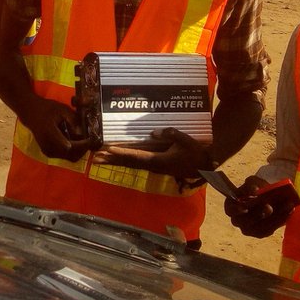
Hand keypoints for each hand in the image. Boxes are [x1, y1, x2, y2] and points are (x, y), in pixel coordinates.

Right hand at [19, 97, 93, 161]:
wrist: (31, 113)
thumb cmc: (47, 109)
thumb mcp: (61, 108)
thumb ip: (73, 119)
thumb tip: (82, 132)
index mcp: (49, 132)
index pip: (69, 146)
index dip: (82, 145)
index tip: (90, 139)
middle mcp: (48, 145)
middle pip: (71, 155)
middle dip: (83, 149)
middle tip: (89, 139)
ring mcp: (48, 151)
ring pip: (70, 157)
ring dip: (79, 151)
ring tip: (83, 139)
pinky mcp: (49, 153)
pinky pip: (66, 156)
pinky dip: (73, 151)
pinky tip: (75, 141)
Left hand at [94, 127, 210, 180]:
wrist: (203, 165)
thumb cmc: (195, 152)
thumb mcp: (185, 140)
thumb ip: (170, 134)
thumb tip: (153, 132)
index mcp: (159, 161)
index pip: (136, 157)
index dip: (122, 154)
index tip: (108, 151)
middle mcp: (153, 166)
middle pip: (129, 163)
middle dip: (112, 160)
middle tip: (95, 158)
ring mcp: (153, 168)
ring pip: (131, 165)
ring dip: (115, 162)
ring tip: (99, 159)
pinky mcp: (155, 166)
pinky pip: (136, 163)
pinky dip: (124, 161)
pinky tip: (116, 159)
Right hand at [224, 176, 295, 237]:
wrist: (267, 195)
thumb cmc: (257, 187)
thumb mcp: (253, 182)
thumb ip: (252, 185)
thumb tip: (254, 191)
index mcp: (231, 205)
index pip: (230, 210)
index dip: (236, 209)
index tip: (245, 207)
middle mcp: (237, 220)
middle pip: (245, 222)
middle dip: (258, 215)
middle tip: (269, 207)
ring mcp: (249, 229)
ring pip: (260, 227)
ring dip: (275, 217)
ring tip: (286, 206)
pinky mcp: (261, 233)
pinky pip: (270, 229)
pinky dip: (281, 220)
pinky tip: (289, 210)